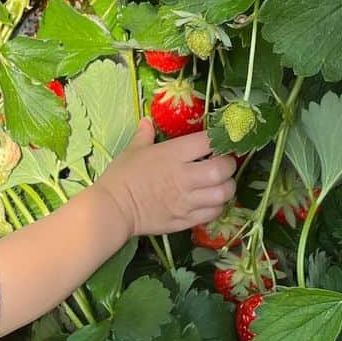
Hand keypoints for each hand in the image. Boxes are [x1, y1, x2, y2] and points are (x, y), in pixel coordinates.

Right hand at [92, 118, 236, 239]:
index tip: (217, 142)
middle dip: (229, 165)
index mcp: (173, 154)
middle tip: (224, 164)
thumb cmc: (121, 177)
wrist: (113, 209)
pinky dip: (218, 206)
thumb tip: (147, 121)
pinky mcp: (186, 219)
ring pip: (223, 193)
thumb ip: (145, 135)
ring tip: (222, 184)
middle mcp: (185, 176)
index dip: (217, 139)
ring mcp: (187, 200)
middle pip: (223, 169)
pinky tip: (211, 202)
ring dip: (227, 187)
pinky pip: (213, 213)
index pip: (208, 141)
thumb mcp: (132, 150)